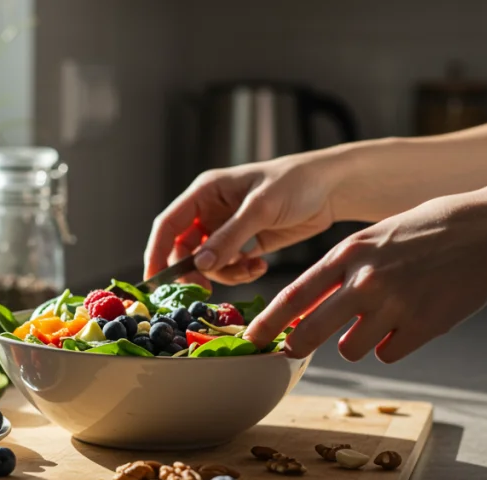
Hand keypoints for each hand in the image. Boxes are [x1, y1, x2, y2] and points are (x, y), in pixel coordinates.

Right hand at [144, 151, 347, 285]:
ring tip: (250, 267)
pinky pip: (229, 266)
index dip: (156, 253)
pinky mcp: (244, 243)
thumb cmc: (294, 183)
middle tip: (204, 289)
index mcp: (204, 192)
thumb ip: (229, 237)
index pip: (168, 225)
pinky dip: (240, 272)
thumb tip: (198, 264)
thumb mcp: (260, 208)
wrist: (330, 189)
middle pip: (183, 249)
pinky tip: (259, 264)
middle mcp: (210, 211)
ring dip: (224, 272)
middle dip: (193, 271)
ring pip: (207, 262)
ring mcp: (227, 229)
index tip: (155, 282)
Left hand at [244, 187, 486, 362]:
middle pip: (310, 333)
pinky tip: (413, 320)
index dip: (268, 321)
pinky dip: (394, 344)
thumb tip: (309, 307)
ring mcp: (394, 307)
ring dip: (358, 342)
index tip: (251, 338)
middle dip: (296, 347)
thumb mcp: (377, 236)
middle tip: (291, 352)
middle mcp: (365, 281)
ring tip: (381, 319)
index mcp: (349, 253)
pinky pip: (388, 354)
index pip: (295, 295)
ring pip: (350, 350)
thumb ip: (344, 269)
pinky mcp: (423, 328)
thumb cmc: (432, 229)